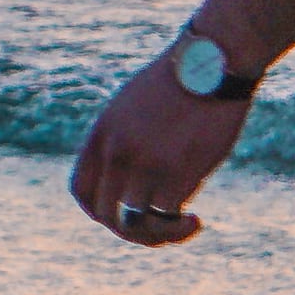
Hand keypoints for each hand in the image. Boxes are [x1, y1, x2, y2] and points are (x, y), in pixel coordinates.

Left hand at [72, 54, 252, 250]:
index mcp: (103, 133)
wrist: (214, 60)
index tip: (121, 214)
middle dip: (129, 232)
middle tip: (156, 231)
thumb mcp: (136, 105)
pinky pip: (168, 214)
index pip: (81, 190)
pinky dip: (180, 225)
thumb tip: (130, 181)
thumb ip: (124, 139)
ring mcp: (144, 162)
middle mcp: (117, 151)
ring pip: (135, 222)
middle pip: (104, 213)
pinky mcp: (176, 171)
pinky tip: (196, 220)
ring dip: (160, 234)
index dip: (97, 211)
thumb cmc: (183, 79)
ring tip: (185, 228)